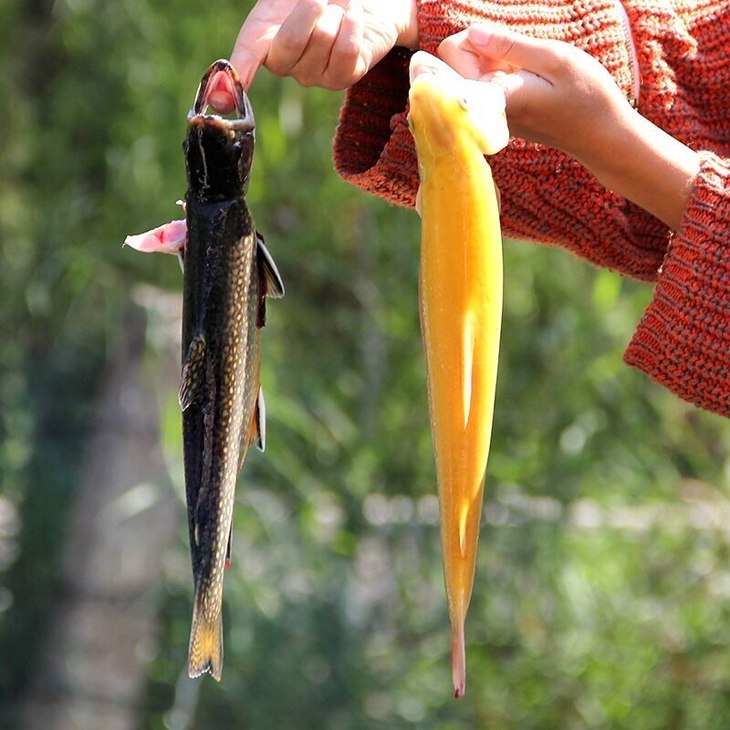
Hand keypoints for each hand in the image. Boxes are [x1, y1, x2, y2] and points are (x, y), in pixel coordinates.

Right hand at [226, 0, 417, 93]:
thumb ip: (275, 6)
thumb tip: (272, 33)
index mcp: (261, 40)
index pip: (241, 65)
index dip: (228, 85)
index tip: (219, 101)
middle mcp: (285, 65)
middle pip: (291, 42)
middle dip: (309, 8)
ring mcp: (313, 76)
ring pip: (323, 40)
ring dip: (336, 12)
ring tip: (338, 9)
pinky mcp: (344, 78)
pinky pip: (347, 52)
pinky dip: (353, 25)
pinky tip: (353, 20)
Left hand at [438, 24, 631, 160]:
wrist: (601, 137)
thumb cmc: (586, 96)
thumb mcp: (553, 58)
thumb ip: (509, 45)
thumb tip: (472, 32)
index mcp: (493, 93)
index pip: (450, 52)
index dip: (472, 37)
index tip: (501, 42)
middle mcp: (484, 110)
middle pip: (451, 64)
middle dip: (477, 49)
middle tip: (514, 55)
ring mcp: (489, 118)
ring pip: (468, 77)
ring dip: (489, 64)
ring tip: (523, 70)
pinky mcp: (497, 120)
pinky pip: (483, 90)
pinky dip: (497, 78)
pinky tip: (524, 81)